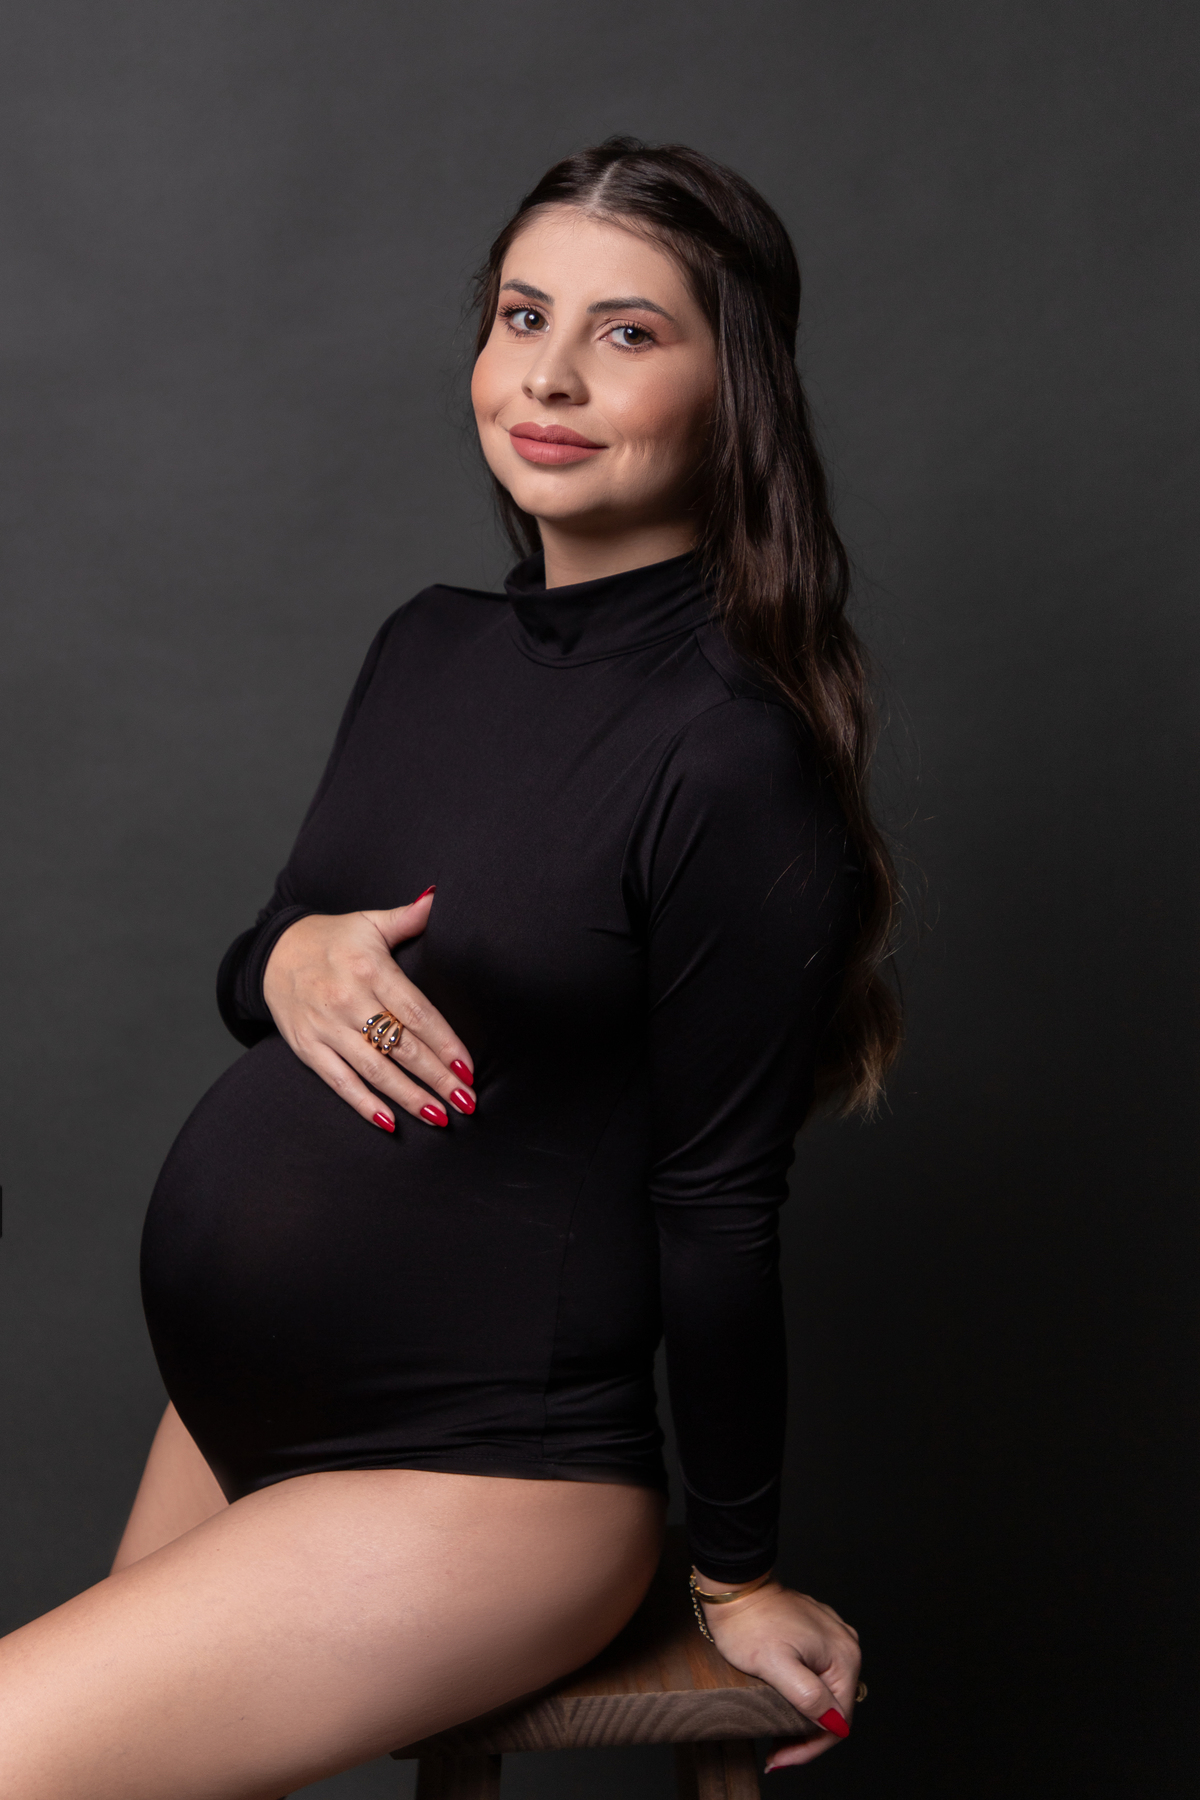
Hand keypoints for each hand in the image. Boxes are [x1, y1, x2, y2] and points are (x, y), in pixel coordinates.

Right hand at [261, 891, 475, 1131]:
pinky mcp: (308, 1047)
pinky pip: (339, 1081)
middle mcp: (348, 1000)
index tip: (467, 1068)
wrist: (272, 953)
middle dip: (436, 1077)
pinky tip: (389, 1121)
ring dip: (408, 1097)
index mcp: (370, 969)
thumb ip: (408, 917)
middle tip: (466, 1101)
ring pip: (375, 1069)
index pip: (417, 1013)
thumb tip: (439, 897)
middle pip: (401, 1046)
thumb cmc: (332, 939)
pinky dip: (363, 1104)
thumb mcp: (369, 922)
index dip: (445, 1044)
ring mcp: (326, 1027)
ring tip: (438, 1116)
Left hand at [694, 1575, 861, 1770]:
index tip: (780, 1758)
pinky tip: (784, 1708)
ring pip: (826, 1694)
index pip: (838, 1721)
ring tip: (778, 1737)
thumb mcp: (775, 1665)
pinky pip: (818, 1675)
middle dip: (806, 1736)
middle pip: (834, 1709)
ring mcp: (832, 1637)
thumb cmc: (748, 1623)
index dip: (810, 1746)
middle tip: (776, 1753)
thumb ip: (808, 1696)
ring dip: (803, 1719)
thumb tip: (834, 1723)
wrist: (734, 1589)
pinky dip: (802, 1697)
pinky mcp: (817, 1634)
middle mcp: (846, 1645)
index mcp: (843, 1655)